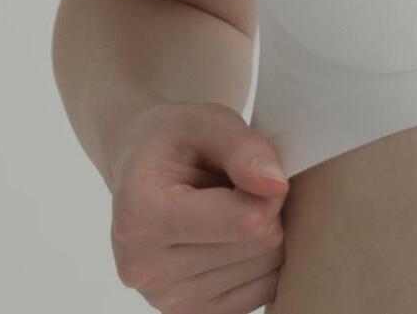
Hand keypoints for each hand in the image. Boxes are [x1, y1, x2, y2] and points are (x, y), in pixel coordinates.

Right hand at [109, 100, 288, 313]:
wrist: (141, 169)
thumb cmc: (175, 140)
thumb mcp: (205, 120)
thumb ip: (242, 147)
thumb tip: (276, 186)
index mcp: (140, 215)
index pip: (246, 220)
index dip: (268, 188)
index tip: (250, 167)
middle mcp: (145, 268)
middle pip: (260, 244)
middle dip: (265, 208)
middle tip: (236, 185)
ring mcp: (167, 300)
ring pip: (268, 269)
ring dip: (263, 233)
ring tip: (226, 208)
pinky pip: (265, 291)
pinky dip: (259, 259)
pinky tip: (230, 235)